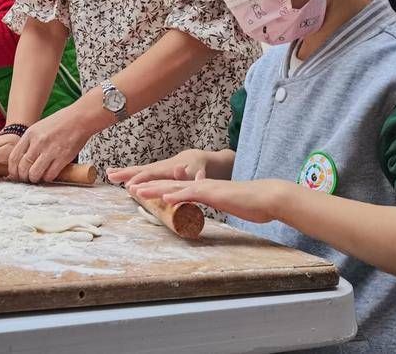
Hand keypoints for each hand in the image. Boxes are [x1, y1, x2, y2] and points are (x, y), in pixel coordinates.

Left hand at [7, 109, 90, 183]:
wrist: (80, 118)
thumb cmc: (61, 122)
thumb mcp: (39, 127)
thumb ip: (30, 141)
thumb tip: (22, 158)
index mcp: (30, 134)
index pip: (14, 157)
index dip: (12, 169)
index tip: (15, 173)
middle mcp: (38, 142)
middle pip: (23, 167)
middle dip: (23, 176)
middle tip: (26, 178)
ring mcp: (50, 150)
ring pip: (34, 173)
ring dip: (34, 179)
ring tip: (37, 178)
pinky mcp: (63, 157)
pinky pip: (50, 174)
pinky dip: (47, 178)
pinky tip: (48, 175)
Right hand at [107, 149, 212, 186]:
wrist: (196, 159)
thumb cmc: (198, 169)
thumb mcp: (198, 173)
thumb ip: (191, 175)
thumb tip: (180, 170)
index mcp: (167, 169)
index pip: (151, 174)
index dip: (140, 180)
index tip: (129, 185)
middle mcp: (158, 167)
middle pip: (140, 170)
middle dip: (126, 173)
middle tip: (111, 176)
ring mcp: (154, 168)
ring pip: (136, 169)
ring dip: (122, 172)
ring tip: (108, 174)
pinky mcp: (152, 171)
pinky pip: (137, 172)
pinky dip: (125, 172)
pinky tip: (114, 174)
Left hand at [131, 178, 294, 223]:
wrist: (266, 198)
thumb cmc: (249, 203)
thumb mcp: (224, 205)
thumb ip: (211, 205)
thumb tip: (201, 212)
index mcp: (202, 188)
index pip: (174, 187)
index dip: (156, 188)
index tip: (139, 190)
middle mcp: (200, 184)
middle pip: (169, 183)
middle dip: (148, 185)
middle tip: (128, 187)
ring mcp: (206, 188)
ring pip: (175, 186)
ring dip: (155, 188)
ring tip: (137, 190)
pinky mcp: (213, 193)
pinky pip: (192, 193)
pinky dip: (177, 194)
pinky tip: (165, 197)